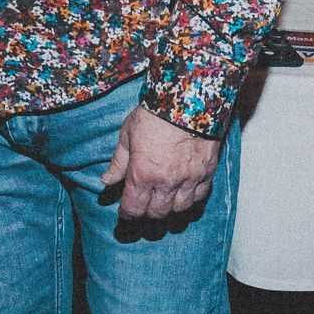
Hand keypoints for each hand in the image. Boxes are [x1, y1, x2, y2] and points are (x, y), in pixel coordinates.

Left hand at [100, 104, 220, 223]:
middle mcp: (166, 181)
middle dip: (147, 213)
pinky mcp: (207, 173)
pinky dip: (190, 200)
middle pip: (157, 214)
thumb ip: (118, 162)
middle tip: (144, 207)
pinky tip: (183, 194)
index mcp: (143, 173)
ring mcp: (189, 179)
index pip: (133, 208)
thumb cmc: (153, 115)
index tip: (125, 213)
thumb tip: (106, 181)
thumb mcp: (127, 135)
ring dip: (169, 209)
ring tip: (163, 203)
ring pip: (179, 210)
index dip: (127, 214)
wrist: (187, 99)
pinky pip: (199, 197)